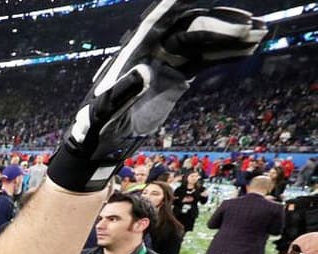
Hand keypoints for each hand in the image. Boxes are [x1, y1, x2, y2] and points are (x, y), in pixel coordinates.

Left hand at [48, 1, 265, 192]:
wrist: (102, 139)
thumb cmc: (96, 123)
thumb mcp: (105, 110)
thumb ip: (123, 91)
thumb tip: (146, 71)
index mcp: (132, 52)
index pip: (155, 21)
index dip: (172, 6)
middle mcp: (151, 50)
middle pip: (188, 28)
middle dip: (217, 25)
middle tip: (247, 28)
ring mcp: (165, 61)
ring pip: (201, 41)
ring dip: (228, 37)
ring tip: (258, 34)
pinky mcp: (176, 75)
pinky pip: (204, 59)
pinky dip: (224, 54)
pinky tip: (247, 50)